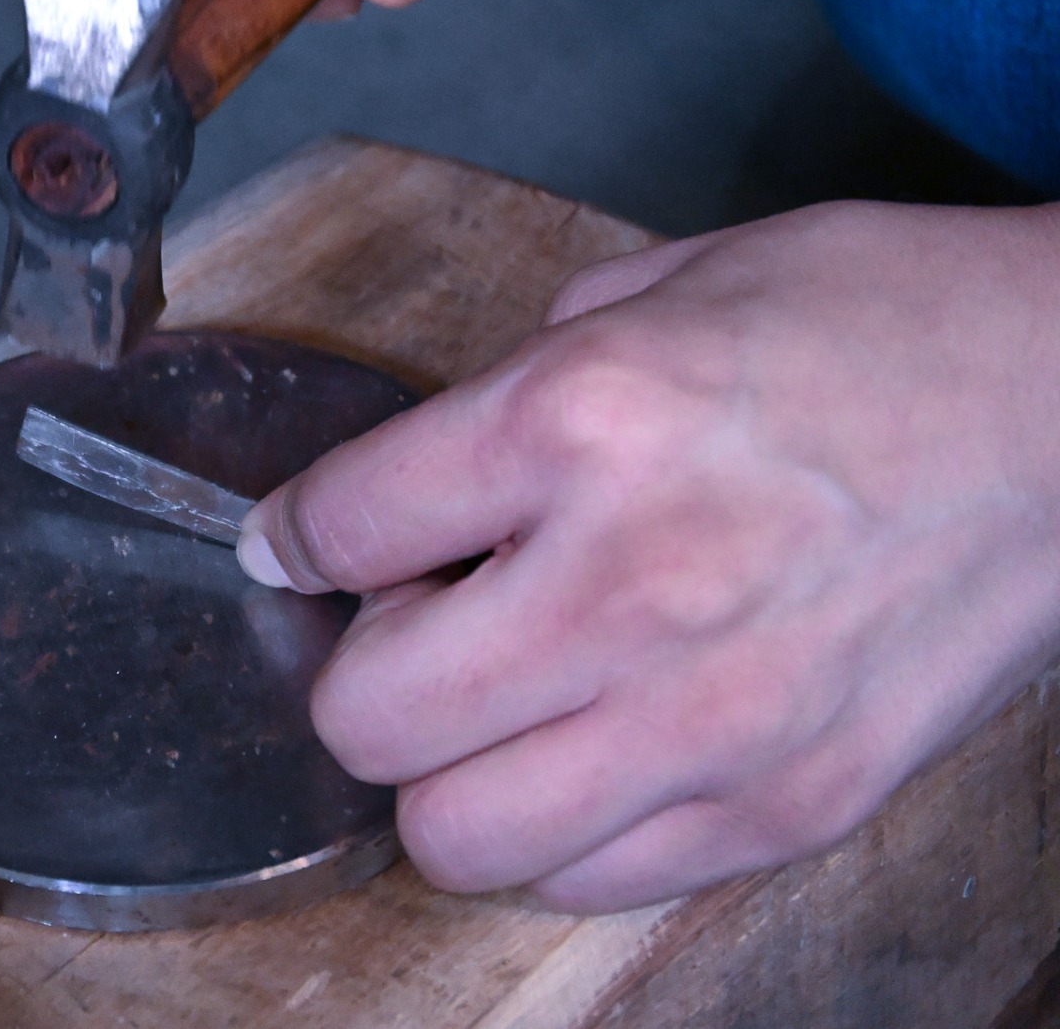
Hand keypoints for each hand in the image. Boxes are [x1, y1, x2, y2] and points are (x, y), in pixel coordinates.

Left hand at [237, 201, 1059, 911]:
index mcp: (583, 419)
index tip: (298, 547)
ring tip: (504, 699)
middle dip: (361, 667)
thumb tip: (404, 492)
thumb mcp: (662, 287)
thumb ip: (511, 387)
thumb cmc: (872, 327)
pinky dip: (554, 827)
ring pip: (451, 836)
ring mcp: (715, 718)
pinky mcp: (789, 805)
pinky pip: (584, 877)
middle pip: (365, 717)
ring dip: (444, 770)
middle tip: (419, 622)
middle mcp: (632, 581)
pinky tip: (594, 744)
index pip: (338, 527)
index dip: (292, 539)